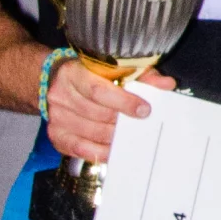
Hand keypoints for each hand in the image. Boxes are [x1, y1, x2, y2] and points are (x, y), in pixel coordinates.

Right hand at [45, 60, 173, 164]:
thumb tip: (166, 84)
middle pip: (97, 114)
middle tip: (141, 126)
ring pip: (91, 133)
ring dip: (114, 137)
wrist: (53, 80)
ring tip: (132, 137)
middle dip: (122, 122)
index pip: (98, 91)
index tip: (144, 110)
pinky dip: (99, 151)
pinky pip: (79, 149)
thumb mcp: (113, 68)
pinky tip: (114, 150)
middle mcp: (61, 95)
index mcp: (74, 73)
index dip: (123, 102)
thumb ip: (140, 75)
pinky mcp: (56, 134)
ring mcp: (56, 117)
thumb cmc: (90, 74)